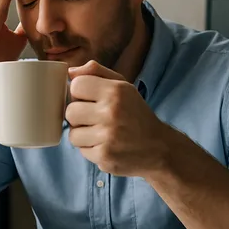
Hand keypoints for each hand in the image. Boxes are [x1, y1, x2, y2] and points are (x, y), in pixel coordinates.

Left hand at [66, 60, 171, 176]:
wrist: (158, 148)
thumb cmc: (135, 114)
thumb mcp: (123, 87)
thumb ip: (97, 72)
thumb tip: (70, 72)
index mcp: (115, 91)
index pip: (76, 86)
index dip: (79, 93)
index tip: (89, 99)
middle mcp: (111, 112)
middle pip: (70, 112)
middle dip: (79, 116)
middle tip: (94, 119)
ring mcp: (108, 136)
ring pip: (73, 134)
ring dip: (83, 135)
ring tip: (100, 133)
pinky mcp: (105, 156)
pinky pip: (81, 151)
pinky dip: (90, 149)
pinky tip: (106, 145)